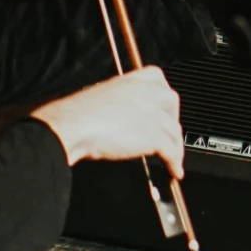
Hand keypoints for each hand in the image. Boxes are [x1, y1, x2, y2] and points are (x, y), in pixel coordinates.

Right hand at [32, 66, 183, 173]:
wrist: (73, 125)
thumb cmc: (78, 114)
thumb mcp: (102, 96)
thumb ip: (120, 101)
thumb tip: (125, 115)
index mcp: (132, 80)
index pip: (158, 79)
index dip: (162, 96)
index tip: (162, 107)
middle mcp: (147, 93)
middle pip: (172, 104)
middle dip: (173, 120)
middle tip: (168, 133)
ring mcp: (153, 114)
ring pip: (174, 131)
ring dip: (176, 146)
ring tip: (174, 159)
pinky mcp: (154, 136)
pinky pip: (172, 151)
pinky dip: (175, 163)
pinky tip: (173, 171)